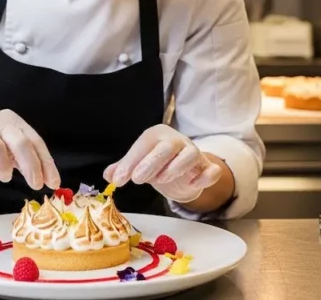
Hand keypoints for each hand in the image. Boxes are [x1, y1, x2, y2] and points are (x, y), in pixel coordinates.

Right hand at [0, 109, 60, 189]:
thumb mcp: (9, 151)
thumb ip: (27, 163)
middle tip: (36, 185)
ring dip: (3, 166)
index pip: (35, 142)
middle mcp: (0, 124)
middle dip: (31, 166)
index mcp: (15, 124)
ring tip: (4, 177)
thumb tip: (50, 181)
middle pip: (20, 142)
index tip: (52, 183)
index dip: (46, 163)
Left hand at [103, 125, 221, 203]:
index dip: (130, 162)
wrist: (186, 172)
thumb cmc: (159, 164)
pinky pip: (211, 170)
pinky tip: (191, 185)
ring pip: (190, 154)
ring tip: (161, 180)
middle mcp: (177, 141)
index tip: (119, 180)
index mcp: (158, 135)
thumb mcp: (140, 165)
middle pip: (167, 146)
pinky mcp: (207, 167)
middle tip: (137, 180)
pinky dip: (204, 177)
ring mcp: (194, 152)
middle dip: (151, 162)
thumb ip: (124, 168)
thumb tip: (108, 175)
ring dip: (175, 167)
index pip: (144, 145)